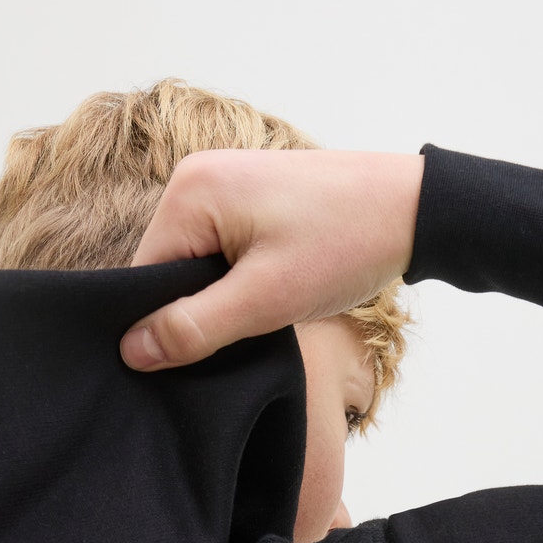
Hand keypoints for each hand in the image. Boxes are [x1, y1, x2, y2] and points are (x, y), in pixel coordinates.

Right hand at [119, 148, 423, 369]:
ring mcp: (221, 184)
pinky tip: (263, 299)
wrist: (411, 210)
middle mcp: (195, 178)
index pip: (139, 278)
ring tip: (254, 320)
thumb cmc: (345, 245)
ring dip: (216, 303)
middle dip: (191, 315)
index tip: (190, 364)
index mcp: (188, 192)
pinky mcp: (246, 198)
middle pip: (163, 271)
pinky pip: (216, 253)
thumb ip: (194, 328)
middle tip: (231, 346)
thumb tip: (131, 352)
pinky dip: (234, 284)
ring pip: (192, 267)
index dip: (159, 329)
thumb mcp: (266, 300)